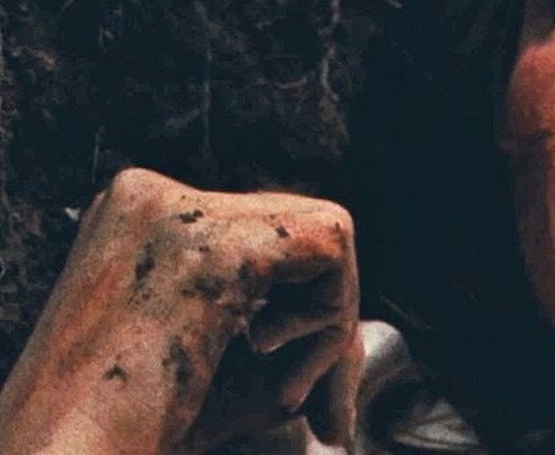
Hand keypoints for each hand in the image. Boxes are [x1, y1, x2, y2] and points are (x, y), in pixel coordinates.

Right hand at [0, 168, 361, 452]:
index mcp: (134, 221)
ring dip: (327, 325)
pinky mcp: (214, 242)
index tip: (298, 390)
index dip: (297, 310)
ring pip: (324, 238)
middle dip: (325, 317)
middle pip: (297, 235)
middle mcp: (148, 197)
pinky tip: (273, 369)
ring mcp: (177, 209)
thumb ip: (281, 327)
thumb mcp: (214, 366)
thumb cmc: (131, 430)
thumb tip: (351, 331)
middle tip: (312, 402)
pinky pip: (332, 251)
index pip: (264, 239)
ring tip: (281, 389)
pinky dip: (330, 320)